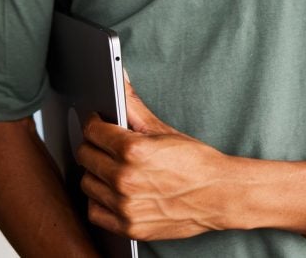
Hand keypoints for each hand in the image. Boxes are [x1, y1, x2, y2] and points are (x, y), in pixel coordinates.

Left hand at [75, 77, 233, 240]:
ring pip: (87, 183)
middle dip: (93, 146)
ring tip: (111, 168)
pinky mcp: (129, 227)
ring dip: (95, 174)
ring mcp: (126, 205)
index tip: (98, 123)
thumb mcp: (162, 129)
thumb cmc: (195, 162)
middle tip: (105, 145)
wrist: (220, 195)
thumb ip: (133, 105)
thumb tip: (119, 78)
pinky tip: (111, 192)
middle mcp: (125, 179)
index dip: (94, 123)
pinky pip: (94, 212)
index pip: (92, 131)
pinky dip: (99, 201)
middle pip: (86, 156)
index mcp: (133, 150)